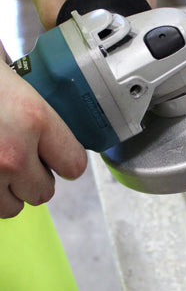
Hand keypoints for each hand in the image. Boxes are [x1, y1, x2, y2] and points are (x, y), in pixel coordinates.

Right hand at [0, 41, 86, 217]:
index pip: (74, 165)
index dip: (64, 161)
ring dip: (6, 191)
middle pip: (43, 193)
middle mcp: (10, 153)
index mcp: (33, 118)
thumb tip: (55, 137)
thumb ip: (39, 115)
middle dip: (33, 179)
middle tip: (18, 157)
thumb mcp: (12, 82)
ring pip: (11, 208)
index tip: (55, 156)